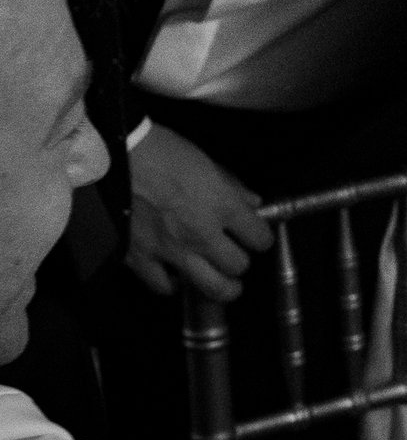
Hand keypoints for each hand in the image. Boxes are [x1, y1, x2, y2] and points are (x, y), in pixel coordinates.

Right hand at [127, 124, 269, 300]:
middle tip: (233, 256)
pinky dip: (172, 283)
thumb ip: (232, 187)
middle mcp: (202, 233)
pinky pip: (164, 287)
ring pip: (212, 287)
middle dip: (239, 261)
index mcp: (223, 205)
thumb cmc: (161, 151)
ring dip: (219, 284)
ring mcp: (172, 250)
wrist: (113, 157)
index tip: (255, 236)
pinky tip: (174, 274)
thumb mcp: (206, 162)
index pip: (260, 238)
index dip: (261, 238)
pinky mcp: (140, 259)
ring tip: (217, 278)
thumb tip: (253, 203)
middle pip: (239, 266)